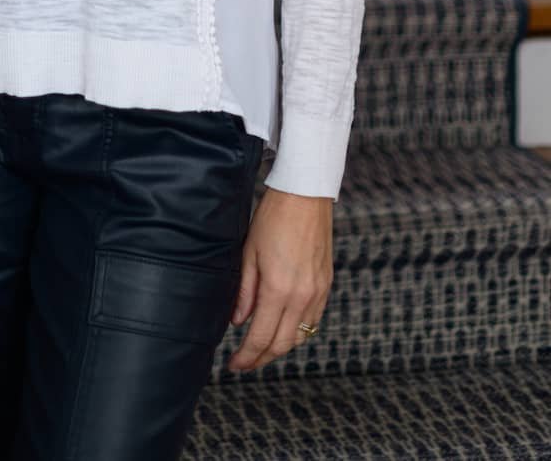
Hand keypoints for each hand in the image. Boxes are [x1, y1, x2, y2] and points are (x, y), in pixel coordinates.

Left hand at [225, 186, 332, 372]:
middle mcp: (303, 296)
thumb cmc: (273, 218)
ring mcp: (318, 292)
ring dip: (280, 347)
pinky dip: (298, 330)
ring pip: (301, 336)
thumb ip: (244, 291)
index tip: (234, 365)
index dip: (246, 357)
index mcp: (279, 289)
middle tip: (244, 363)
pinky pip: (313, 320)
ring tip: (261, 347)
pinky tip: (284, 327)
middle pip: (283, 344)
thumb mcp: (249, 252)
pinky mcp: (326, 284)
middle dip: (262, 358)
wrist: (305, 195)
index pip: (261, 337)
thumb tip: (238, 321)